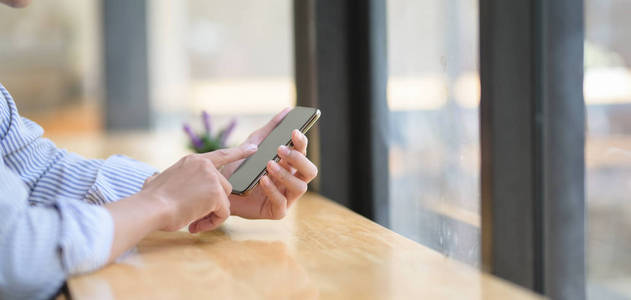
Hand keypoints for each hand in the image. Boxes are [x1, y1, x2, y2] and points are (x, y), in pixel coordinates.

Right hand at [139, 144, 256, 231]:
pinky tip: (196, 223)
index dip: (239, 153)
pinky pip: (224, 213)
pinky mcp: (216, 193)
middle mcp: (205, 165)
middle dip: (213, 204)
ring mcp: (212, 177)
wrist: (150, 208)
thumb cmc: (149, 200)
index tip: (253, 148)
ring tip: (192, 219)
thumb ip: (164, 179)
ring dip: (211, 214)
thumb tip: (152, 181)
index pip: (221, 154)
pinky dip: (212, 222)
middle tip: (193, 215)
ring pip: (224, 201)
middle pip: (224, 187)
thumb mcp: (156, 181)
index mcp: (193, 161)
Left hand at [222, 110, 317, 219]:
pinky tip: (263, 179)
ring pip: (300, 187)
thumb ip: (271, 129)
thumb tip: (287, 110)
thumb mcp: (253, 144)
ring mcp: (286, 197)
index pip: (303, 153)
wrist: (219, 189)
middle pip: (310, 171)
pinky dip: (273, 190)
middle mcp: (292, 181)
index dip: (301, 143)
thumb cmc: (240, 167)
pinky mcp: (276, 212)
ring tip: (269, 164)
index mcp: (290, 165)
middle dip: (298, 159)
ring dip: (286, 174)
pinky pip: (281, 203)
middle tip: (281, 149)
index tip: (293, 132)